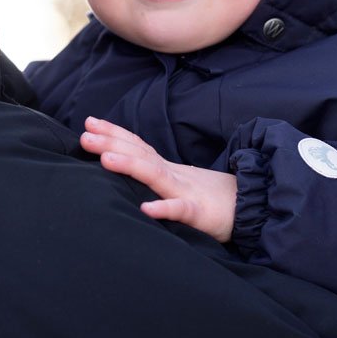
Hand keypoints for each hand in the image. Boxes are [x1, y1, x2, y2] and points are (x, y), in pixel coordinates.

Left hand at [81, 116, 236, 242]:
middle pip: (140, 154)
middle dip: (111, 143)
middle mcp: (173, 175)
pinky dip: (164, 209)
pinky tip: (146, 209)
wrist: (252, 208)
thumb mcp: (179, 183)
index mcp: (167, 169)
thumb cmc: (210, 198)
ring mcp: (186, 192)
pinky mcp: (200, 214)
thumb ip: (155, 175)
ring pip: (156, 176)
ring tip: (105, 159)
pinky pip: (181, 211)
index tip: (89, 122)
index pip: (138, 145)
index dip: (114, 133)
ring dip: (131, 166)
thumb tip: (126, 164)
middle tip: (84, 135)